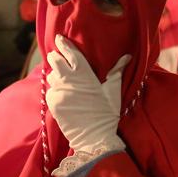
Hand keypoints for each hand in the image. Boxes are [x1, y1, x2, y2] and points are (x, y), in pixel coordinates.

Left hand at [45, 36, 128, 154]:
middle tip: (57, 57)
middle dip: (55, 57)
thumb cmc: (106, 113)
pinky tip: (63, 94)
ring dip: (55, 74)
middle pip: (54, 60)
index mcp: (85, 74)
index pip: (70, 53)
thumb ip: (116, 71)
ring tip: (62, 78)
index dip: (63, 44)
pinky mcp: (53, 103)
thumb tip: (127, 56)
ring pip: (51, 76)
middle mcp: (69, 80)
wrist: (94, 137)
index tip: (59, 38)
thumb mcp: (113, 91)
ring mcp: (59, 92)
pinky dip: (55, 90)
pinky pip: (50, 91)